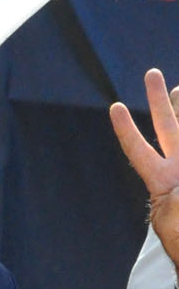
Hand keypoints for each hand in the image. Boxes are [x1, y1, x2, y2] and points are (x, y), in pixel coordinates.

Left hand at [110, 68, 178, 265]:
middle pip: (169, 126)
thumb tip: (174, 178)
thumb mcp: (173, 214)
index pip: (139, 151)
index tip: (116, 107)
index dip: (127, 130)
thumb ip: (171, 190)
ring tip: (178, 87)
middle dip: (161, 100)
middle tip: (152, 73)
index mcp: (162, 183)